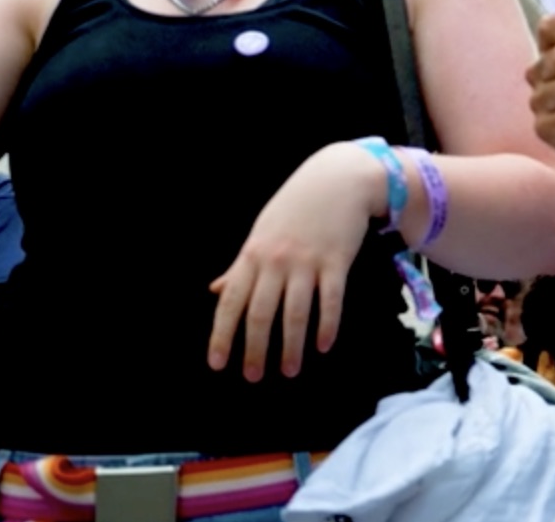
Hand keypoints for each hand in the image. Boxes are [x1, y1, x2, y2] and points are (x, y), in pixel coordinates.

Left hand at [208, 142, 382, 380]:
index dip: (222, 335)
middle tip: (253, 376)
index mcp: (252, 255)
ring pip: (295, 313)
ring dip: (291, 347)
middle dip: (255, 350)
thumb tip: (216, 290)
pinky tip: (324, 345)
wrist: (339, 178)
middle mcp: (276, 261)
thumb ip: (240, 265)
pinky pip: (331, 300)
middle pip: (260, 314)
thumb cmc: (296, 207)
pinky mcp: (336, 262)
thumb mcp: (261, 233)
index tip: (218, 364)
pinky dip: (327, 325)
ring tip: (289, 371)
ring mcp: (307, 262)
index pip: (230, 302)